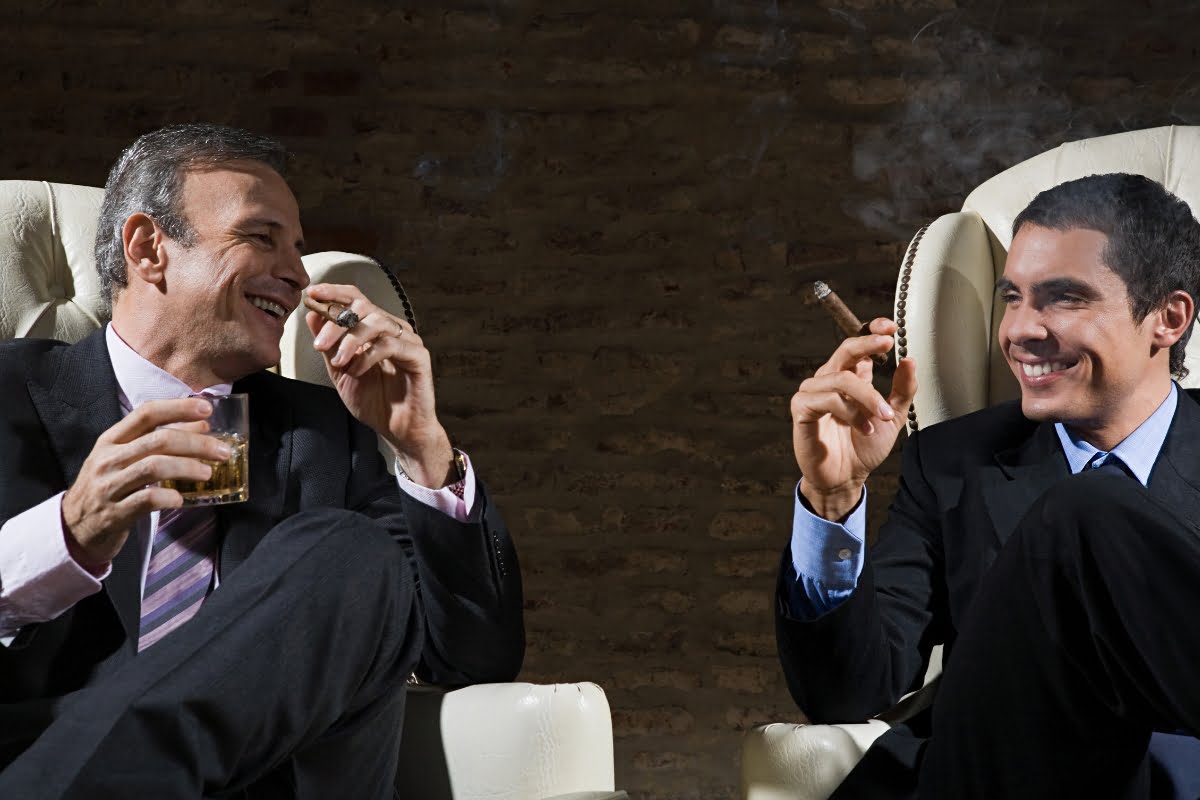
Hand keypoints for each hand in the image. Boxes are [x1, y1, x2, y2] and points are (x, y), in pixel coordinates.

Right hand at [61, 398, 230, 566]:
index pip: (146, 414)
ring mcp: (109, 486)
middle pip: (157, 441)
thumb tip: (202, 427)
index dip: (178, 408)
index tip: (206, 409)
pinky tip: (182, 499)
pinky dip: (169, 497)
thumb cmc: (108, 488)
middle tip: (222, 451)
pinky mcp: (114, 514)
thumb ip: (158, 442)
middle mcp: (108, 459)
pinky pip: (146, 500)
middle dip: (196, 443)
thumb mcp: (125, 459)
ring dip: (187, 467)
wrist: (73, 528)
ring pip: (153, 467)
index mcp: (111, 440)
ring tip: (207, 473)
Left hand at [304, 283, 453, 487]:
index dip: (334, 292)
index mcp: (375, 329)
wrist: (397, 430)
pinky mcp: (418, 357)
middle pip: (364, 306)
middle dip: (337, 322)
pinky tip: (356, 370)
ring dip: (351, 340)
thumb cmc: (374, 401)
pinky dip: (368, 356)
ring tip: (338, 362)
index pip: (356, 298)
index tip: (312, 293)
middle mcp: (393, 329)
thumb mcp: (340, 370)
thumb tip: (313, 314)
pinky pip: (390, 345)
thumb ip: (329, 344)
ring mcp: (408, 341)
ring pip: (377, 322)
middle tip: (320, 345)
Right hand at [790, 317, 917, 519]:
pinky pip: (826, 400)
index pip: (857, 345)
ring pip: (841, 379)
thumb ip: (902, 390)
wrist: (846, 479)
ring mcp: (813, 394)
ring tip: (881, 418)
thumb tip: (910, 360)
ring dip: (867, 397)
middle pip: (846, 350)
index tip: (892, 328)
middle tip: (888, 344)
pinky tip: (862, 427)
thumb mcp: (893, 417)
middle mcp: (829, 380)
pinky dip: (849, 412)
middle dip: (868, 344)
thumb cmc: (862, 448)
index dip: (871, 330)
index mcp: (849, 378)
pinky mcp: (802, 411)